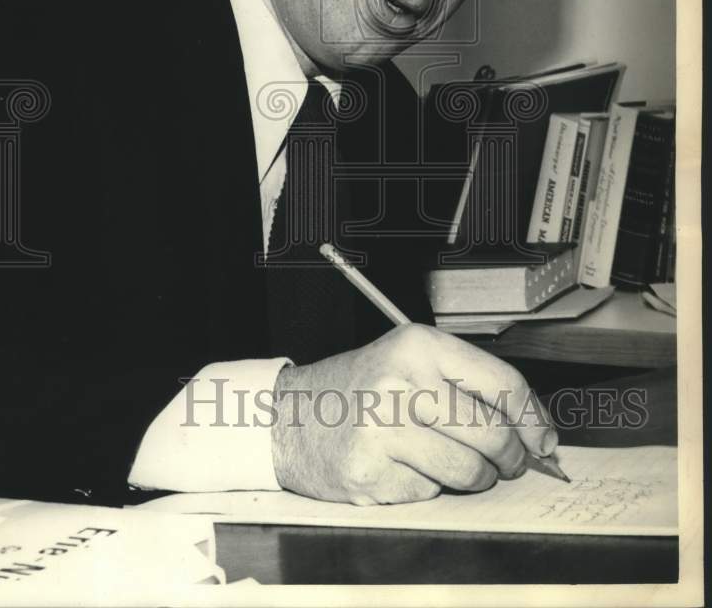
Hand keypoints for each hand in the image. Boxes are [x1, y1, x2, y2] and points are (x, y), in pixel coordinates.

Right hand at [271, 324, 556, 504]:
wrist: (293, 417)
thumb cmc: (362, 389)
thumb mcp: (412, 362)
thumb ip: (470, 386)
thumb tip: (537, 433)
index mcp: (418, 345)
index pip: (503, 383)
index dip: (533, 419)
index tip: (544, 441)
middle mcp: (401, 382)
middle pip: (492, 434)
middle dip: (511, 458)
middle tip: (507, 463)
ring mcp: (383, 430)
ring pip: (468, 471)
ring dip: (475, 479)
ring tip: (455, 464)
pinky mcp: (371, 473)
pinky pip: (431, 493)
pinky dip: (430, 488)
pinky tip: (406, 467)